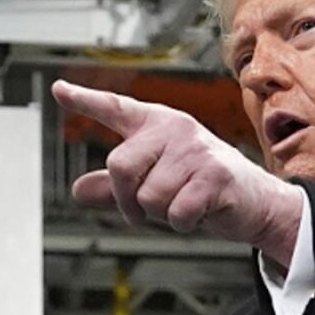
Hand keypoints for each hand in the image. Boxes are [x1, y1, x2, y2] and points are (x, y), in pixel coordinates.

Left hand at [51, 80, 302, 265]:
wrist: (255, 202)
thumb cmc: (204, 188)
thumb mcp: (156, 184)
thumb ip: (116, 187)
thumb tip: (79, 189)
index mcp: (158, 125)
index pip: (116, 109)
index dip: (85, 101)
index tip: (59, 90)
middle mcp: (176, 129)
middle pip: (120, 166)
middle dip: (127, 199)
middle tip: (145, 211)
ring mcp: (196, 150)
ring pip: (148, 196)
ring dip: (161, 215)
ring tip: (183, 205)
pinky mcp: (214, 175)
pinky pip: (175, 211)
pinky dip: (183, 223)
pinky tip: (200, 212)